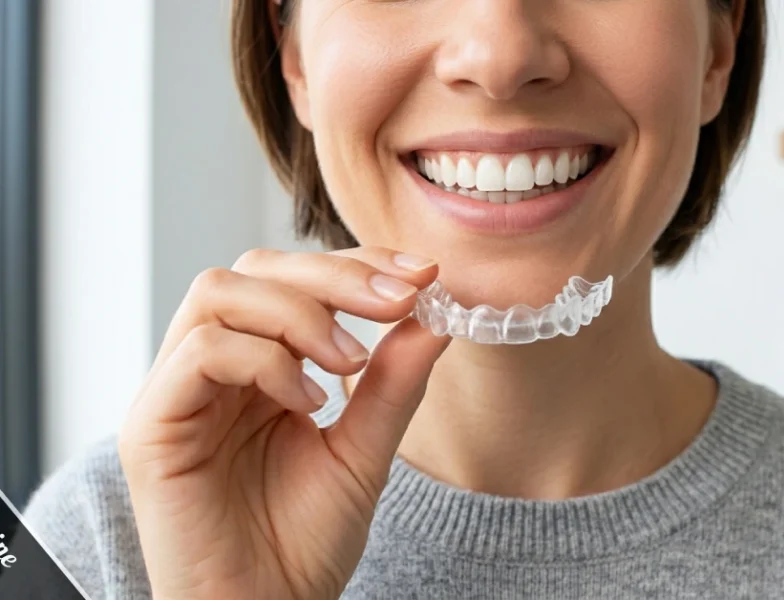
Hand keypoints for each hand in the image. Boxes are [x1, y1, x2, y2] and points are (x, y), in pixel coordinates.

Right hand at [118, 247, 450, 599]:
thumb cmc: (302, 542)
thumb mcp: (364, 450)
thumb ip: (393, 382)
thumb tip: (437, 314)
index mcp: (257, 367)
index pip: (295, 278)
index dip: (357, 263)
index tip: (422, 275)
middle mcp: (211, 368)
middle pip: (256, 267)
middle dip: (335, 274)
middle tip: (398, 300)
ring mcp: (177, 392)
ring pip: (219, 292)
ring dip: (300, 313)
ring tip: (349, 364)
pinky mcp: (152, 426)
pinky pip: (201, 351)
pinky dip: (266, 360)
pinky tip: (309, 402)